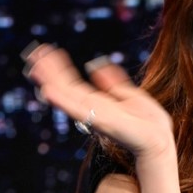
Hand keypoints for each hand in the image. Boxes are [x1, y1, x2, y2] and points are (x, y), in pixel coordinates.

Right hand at [23, 43, 174, 161]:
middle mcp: (91, 109)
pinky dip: (63, 101)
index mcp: (97, 103)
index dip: (58, 68)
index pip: (71, 83)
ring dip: (50, 81)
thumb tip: (96, 65)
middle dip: (48, 71)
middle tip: (32, 53)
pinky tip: (48, 92)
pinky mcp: (102, 121)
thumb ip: (113, 82)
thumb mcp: (131, 95)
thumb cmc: (149, 124)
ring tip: (34, 67)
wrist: (160, 142)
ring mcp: (94, 116)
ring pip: (67, 95)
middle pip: (64, 87)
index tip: (45, 51)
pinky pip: (78, 109)